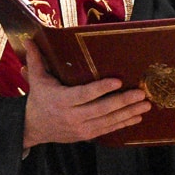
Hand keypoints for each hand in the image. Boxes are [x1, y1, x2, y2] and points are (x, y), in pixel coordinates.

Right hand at [22, 41, 150, 148]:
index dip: (101, 89)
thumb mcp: (36, 79)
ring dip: (128, 113)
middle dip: (123, 101)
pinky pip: (108, 130)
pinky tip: (137, 117)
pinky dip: (123, 124)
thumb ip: (35, 59)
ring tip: (145, 104)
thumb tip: (29, 38)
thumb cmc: (38, 99)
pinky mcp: (86, 135)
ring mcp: (81, 128)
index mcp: (61, 100)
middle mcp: (72, 116)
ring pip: (108, 121)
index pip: (84, 95)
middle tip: (140, 93)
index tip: (117, 81)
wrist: (32, 128)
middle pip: (101, 109)